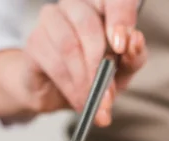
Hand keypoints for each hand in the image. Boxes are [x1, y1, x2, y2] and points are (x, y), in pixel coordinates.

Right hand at [0, 0, 146, 124]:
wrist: (58, 93)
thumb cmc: (95, 73)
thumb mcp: (122, 70)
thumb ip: (133, 57)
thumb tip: (134, 43)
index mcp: (103, 7)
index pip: (116, 0)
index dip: (120, 19)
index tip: (122, 46)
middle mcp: (76, 6)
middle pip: (88, 25)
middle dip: (100, 65)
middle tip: (108, 93)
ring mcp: (52, 20)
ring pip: (69, 46)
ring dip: (84, 80)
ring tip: (93, 102)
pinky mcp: (35, 41)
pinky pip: (54, 63)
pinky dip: (70, 87)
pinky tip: (78, 100)